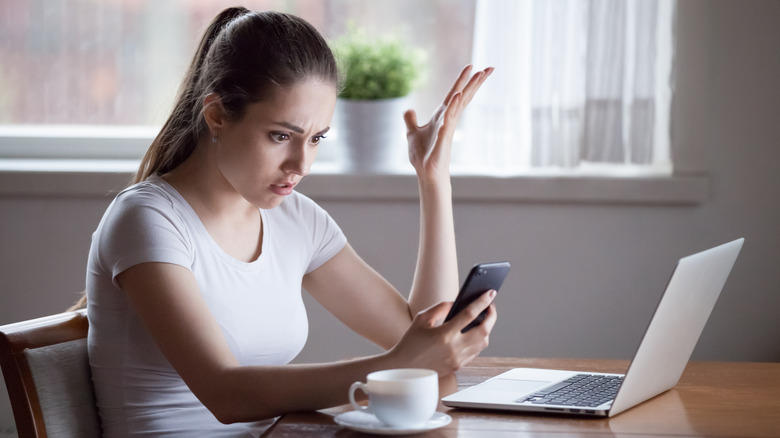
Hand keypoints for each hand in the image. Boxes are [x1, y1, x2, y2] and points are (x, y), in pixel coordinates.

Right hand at [387, 289, 496, 375]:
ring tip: (484, 319)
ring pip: (483, 342)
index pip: (470, 314)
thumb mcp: (422, 319)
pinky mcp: (458, 366)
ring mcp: (458, 359)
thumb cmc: (410, 342)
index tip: (491, 292)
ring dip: (487, 329)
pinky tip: (475, 333)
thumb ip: (441, 307)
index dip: (482, 302)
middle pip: (484, 330)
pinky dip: (479, 341)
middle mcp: (454, 348)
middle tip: (491, 306)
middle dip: (492, 316)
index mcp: (444, 334)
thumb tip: (458, 302)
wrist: (403, 368)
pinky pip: (476, 352)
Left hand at [404, 65, 493, 182]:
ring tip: (479, 75)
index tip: (472, 66)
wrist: (426, 172)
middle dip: (476, 82)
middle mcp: (448, 119)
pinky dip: (452, 108)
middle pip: (464, 96)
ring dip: (468, 89)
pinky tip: (456, 97)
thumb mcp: (412, 132)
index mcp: (442, 115)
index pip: (454, 93)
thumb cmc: (422, 154)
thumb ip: (411, 120)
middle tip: (490, 68)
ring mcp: (448, 127)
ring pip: (459, 104)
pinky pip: (448, 120)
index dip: (462, 80)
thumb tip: (409, 109)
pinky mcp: (443, 138)